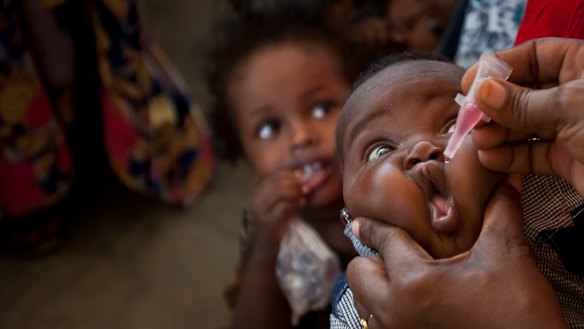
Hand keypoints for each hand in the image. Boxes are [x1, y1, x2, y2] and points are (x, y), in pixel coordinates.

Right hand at [249, 170, 304, 249]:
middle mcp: (256, 198)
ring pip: (281, 192)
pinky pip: (283, 206)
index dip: (291, 176)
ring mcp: (259, 210)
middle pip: (278, 181)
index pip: (275, 174)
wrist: (265, 247)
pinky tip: (298, 207)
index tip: (300, 184)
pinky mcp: (266, 222)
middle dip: (295, 185)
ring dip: (295, 194)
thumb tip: (299, 174)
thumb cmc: (275, 223)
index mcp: (258, 191)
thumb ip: (286, 189)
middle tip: (303, 192)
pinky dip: (294, 205)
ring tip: (301, 200)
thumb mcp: (280, 202)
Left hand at [346, 180, 567, 328]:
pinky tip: (415, 299)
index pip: (383, 241)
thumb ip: (499, 212)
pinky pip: (378, 322)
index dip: (375, 225)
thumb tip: (504, 181)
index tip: (361, 221)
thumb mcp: (507, 255)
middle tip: (397, 251)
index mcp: (413, 283)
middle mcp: (395, 312)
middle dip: (372, 258)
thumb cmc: (520, 313)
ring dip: (377, 285)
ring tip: (406, 275)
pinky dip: (386, 307)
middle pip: (358, 273)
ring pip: (363, 301)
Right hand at [463, 38, 583, 195]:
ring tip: (480, 142)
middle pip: (522, 92)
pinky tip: (491, 159)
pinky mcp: (569, 159)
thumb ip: (522, 102)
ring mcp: (572, 128)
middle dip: (494, 106)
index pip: (533, 56)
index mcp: (583, 67)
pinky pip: (532, 154)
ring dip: (498, 133)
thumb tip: (482, 91)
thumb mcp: (570, 108)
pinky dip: (510, 157)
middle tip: (470, 119)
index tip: (471, 83)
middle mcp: (574, 95)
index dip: (500, 67)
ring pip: (523, 125)